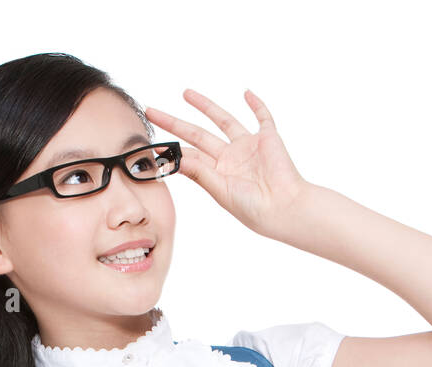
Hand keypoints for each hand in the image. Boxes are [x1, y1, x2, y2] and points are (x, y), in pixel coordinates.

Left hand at [144, 88, 311, 239]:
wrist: (284, 208)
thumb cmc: (253, 208)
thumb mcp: (220, 190)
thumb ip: (199, 172)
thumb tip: (174, 158)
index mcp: (216, 173)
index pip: (187, 156)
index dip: (169, 149)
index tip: (148, 142)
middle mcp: (229, 158)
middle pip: (196, 134)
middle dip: (174, 123)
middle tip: (152, 111)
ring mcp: (248, 147)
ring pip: (223, 120)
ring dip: (205, 106)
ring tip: (186, 93)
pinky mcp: (268, 139)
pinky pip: (262, 118)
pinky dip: (256, 104)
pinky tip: (246, 92)